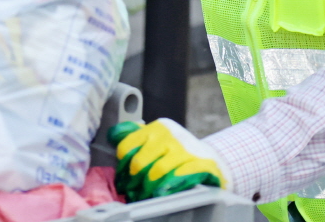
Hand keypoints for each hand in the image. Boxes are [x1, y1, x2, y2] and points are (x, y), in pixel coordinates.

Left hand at [108, 118, 227, 201]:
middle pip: (140, 161)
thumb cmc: (178, 152)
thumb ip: (136, 135)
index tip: (121, 179)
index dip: (121, 166)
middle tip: (130, 192)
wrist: (212, 159)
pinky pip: (179, 178)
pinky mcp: (201, 164)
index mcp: (157, 128)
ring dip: (147, 189)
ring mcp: (187, 149)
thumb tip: (112, 135)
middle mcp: (171, 135)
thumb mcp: (158, 139)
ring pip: (157, 172)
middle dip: (132, 181)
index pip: (128, 146)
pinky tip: (161, 194)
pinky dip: (167, 188)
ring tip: (142, 197)